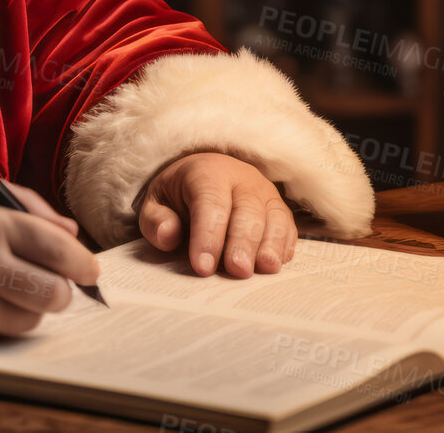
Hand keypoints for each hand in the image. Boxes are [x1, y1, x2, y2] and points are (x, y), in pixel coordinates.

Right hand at [0, 182, 99, 343]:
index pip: (59, 249)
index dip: (83, 263)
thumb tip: (72, 234)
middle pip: (56, 293)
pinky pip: (3, 332)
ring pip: (33, 318)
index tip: (89, 270)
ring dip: (30, 307)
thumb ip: (26, 207)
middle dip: (62, 290)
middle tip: (53, 283)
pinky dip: (2, 320)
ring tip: (6, 287)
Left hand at [138, 152, 294, 277]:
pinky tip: (276, 263)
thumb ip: (156, 221)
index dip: (207, 235)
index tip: (202, 267)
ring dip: (270, 244)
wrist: (204, 175)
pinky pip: (288, 226)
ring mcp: (265, 193)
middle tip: (237, 270)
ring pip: (274, 216)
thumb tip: (169, 236)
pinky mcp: (279, 209)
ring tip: (265, 268)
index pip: (210, 203)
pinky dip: (285, 245)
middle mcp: (241, 179)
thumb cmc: (178, 197)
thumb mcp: (156, 204)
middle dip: (242, 242)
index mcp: (207, 173)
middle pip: (247, 210)